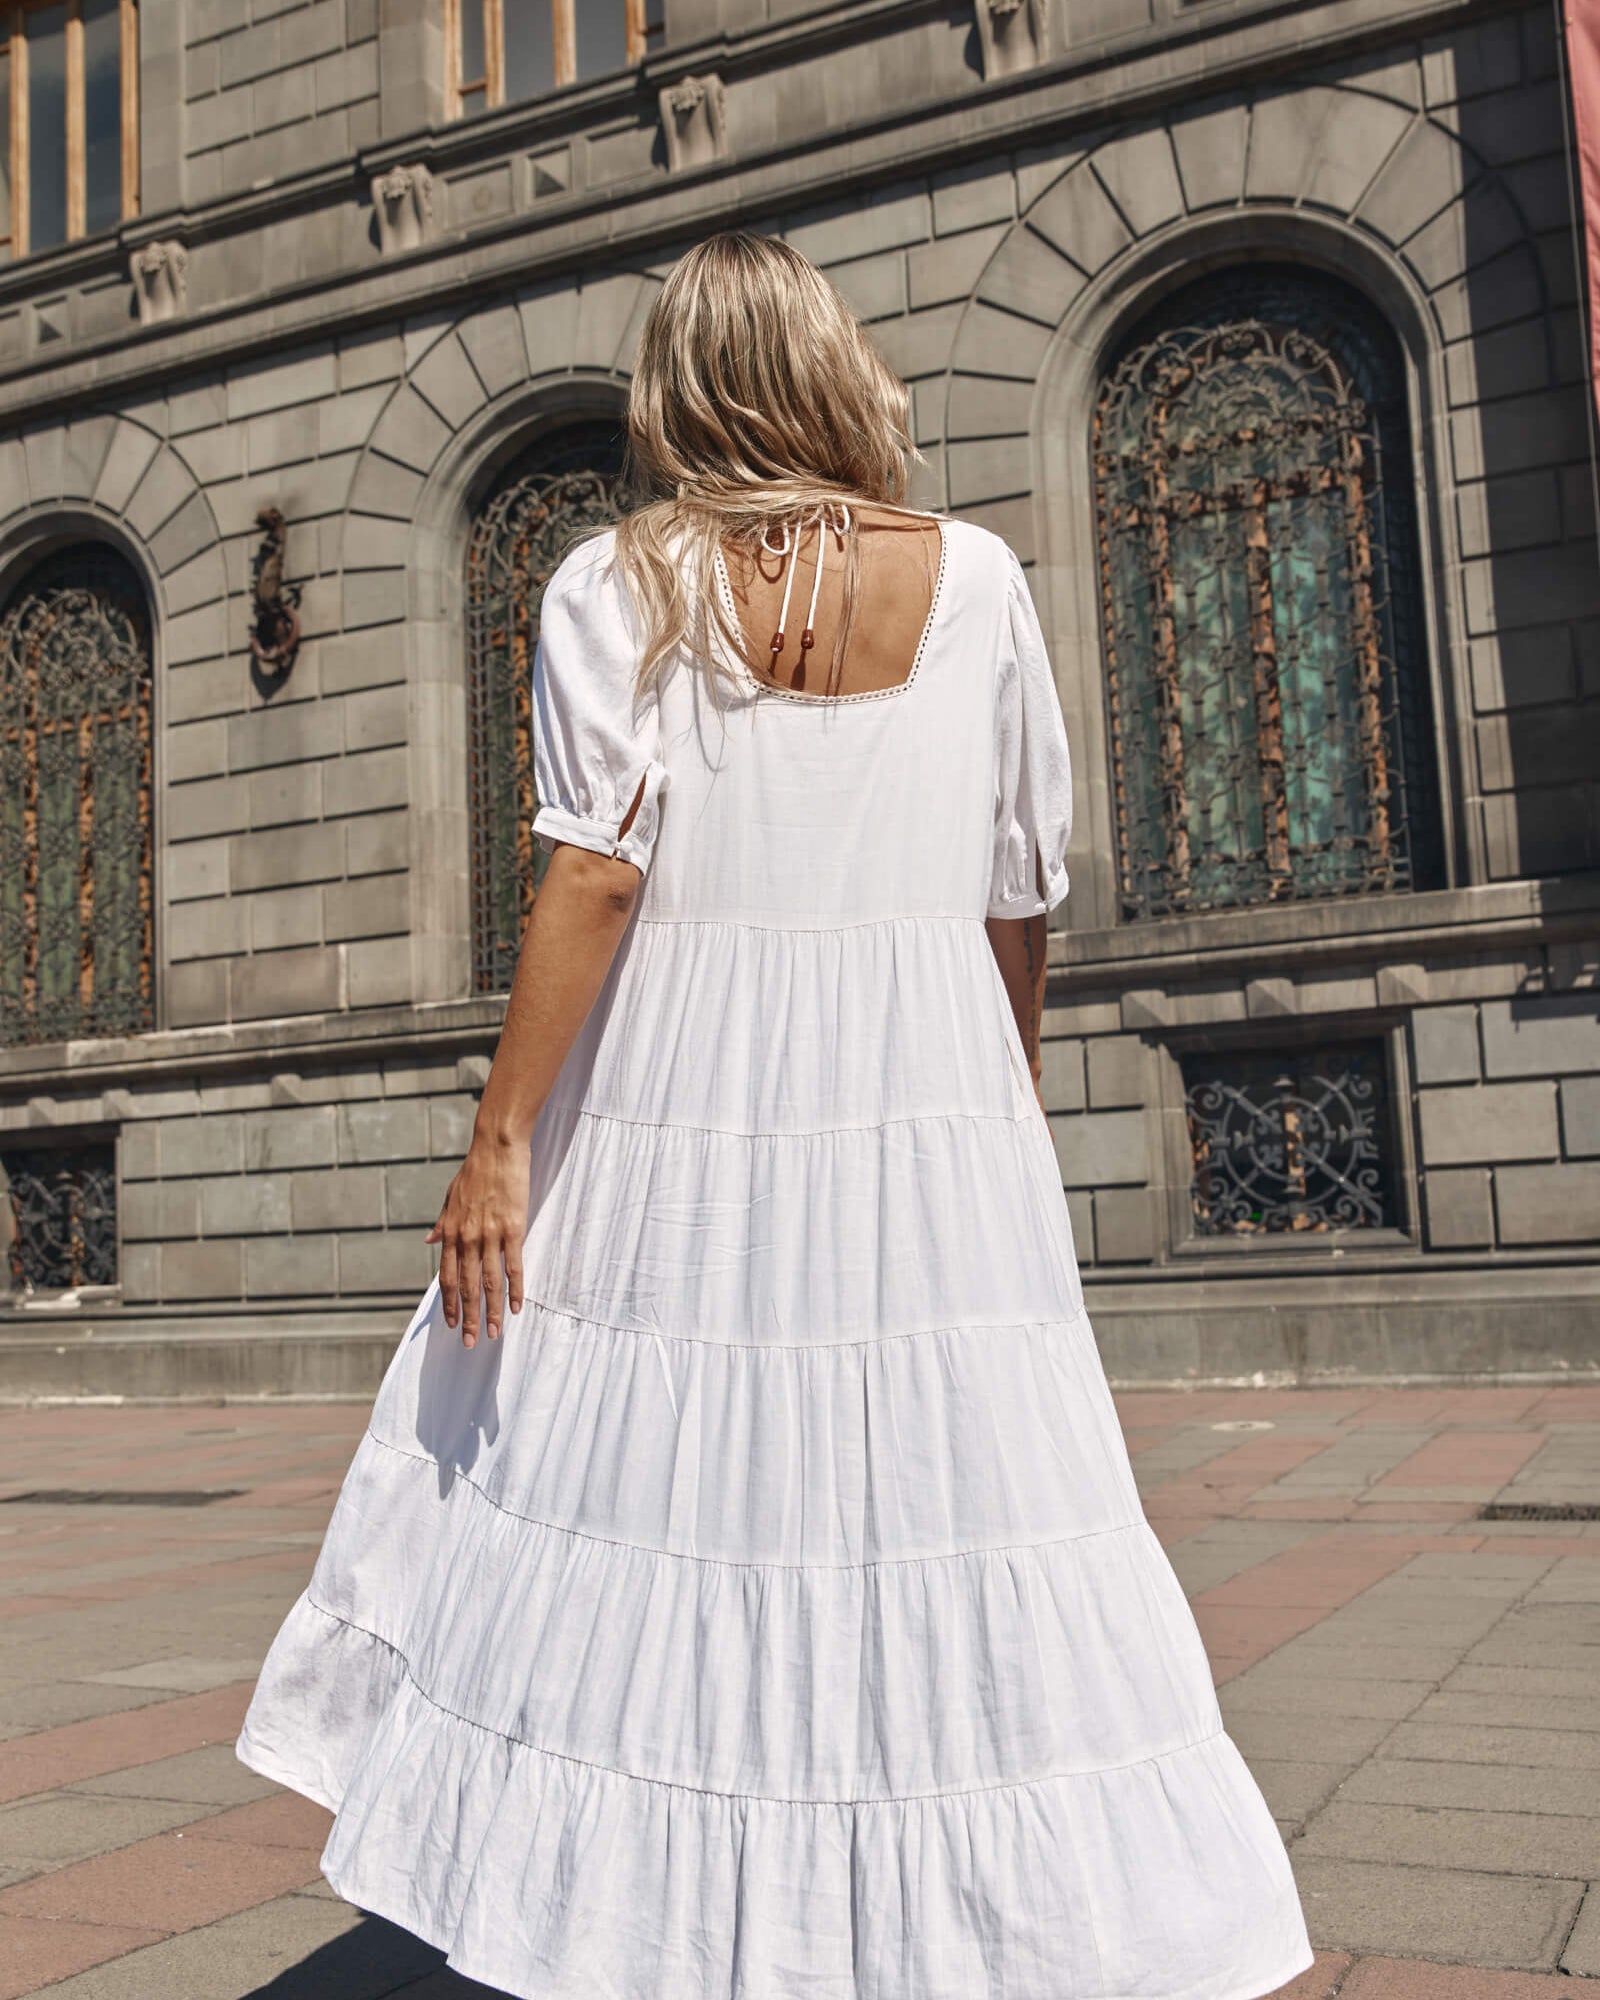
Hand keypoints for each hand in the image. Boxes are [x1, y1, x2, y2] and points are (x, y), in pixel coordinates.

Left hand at [425, 1129, 530, 1346]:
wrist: (496, 1148)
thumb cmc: (474, 1171)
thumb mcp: (450, 1198)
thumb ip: (441, 1223)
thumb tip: (429, 1240)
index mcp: (451, 1232)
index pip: (446, 1278)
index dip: (449, 1304)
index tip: (452, 1325)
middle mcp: (467, 1238)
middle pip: (466, 1287)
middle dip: (469, 1318)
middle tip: (471, 1343)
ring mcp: (490, 1235)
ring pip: (489, 1283)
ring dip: (492, 1311)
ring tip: (495, 1334)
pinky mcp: (513, 1229)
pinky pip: (513, 1266)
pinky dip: (515, 1289)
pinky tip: (517, 1307)